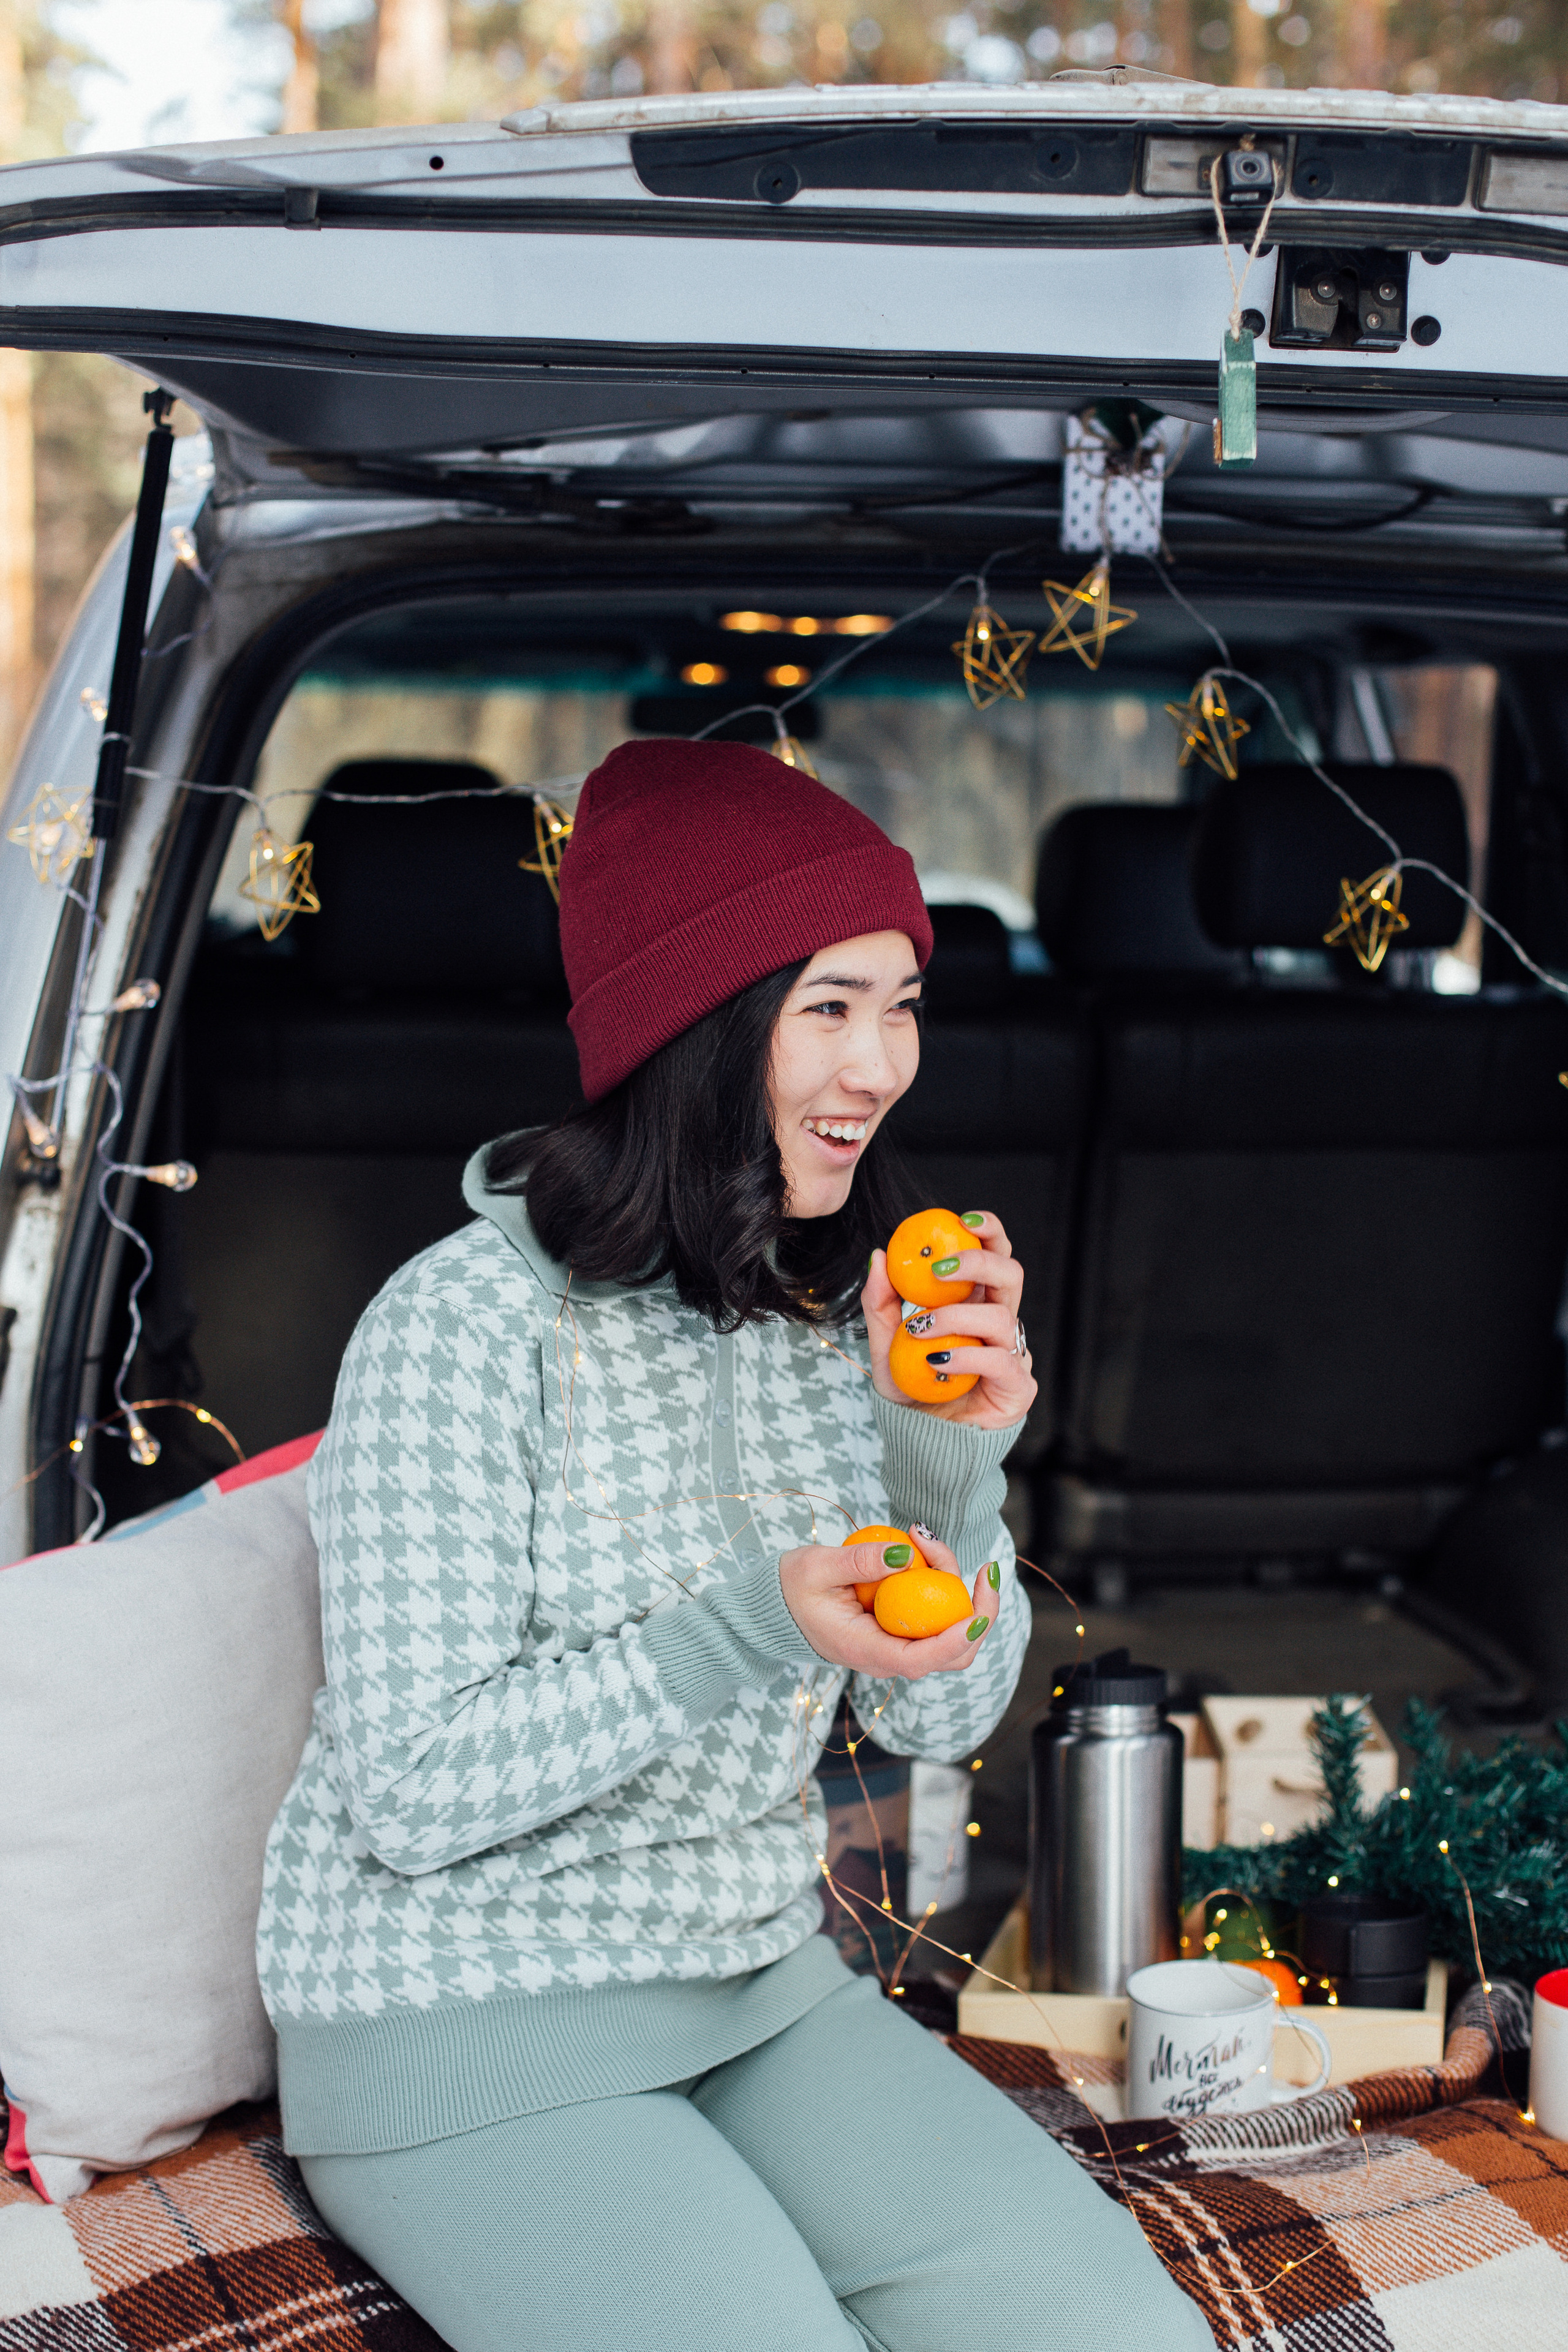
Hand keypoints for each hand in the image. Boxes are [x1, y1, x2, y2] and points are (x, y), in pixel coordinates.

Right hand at [779, 1528, 998, 1678]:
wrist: (776, 1607)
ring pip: (950, 1634)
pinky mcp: (900, 1632)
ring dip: (958, 1590)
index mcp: (865, 1650)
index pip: (922, 1659)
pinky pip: (935, 1618)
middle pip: (953, 1656)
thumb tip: (904, 1554)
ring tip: (927, 1540)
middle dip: (980, 1614)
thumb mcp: (817, 1567)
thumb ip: (858, 1562)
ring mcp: (896, 1646)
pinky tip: (926, 1551)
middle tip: (985, 1568)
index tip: (978, 1610)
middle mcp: (887, 1657)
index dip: (956, 1639)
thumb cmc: (791, 1588)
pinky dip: (942, 1586)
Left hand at [862, 1209, 1036, 1430]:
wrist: (921, 1441)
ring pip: (1002, 1317)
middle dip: (979, 1261)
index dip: (989, 1231)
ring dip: (955, 1317)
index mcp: (977, 1303)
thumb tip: (878, 1254)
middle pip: (1011, 1274)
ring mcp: (1014, 1354)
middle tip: (940, 1269)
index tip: (963, 1218)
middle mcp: (1001, 1323)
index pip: (994, 1255)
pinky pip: (998, 1359)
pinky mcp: (1019, 1386)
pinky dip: (964, 1354)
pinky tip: (937, 1360)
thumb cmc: (911, 1389)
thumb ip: (880, 1302)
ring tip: (919, 1330)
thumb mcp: (883, 1345)